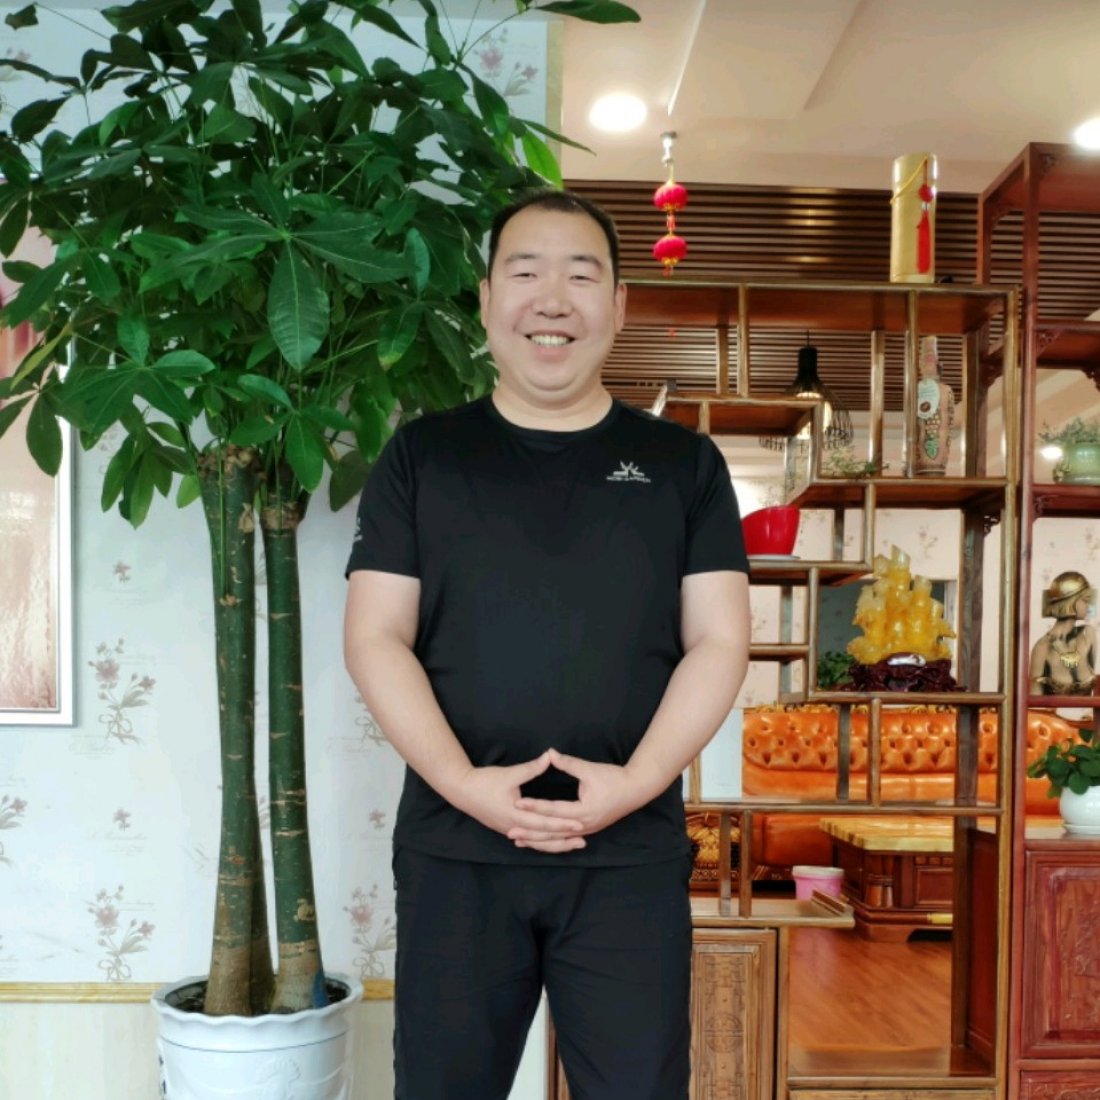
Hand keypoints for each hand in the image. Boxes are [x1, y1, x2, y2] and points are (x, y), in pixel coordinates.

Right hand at [446, 751, 586, 852]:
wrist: (462, 791)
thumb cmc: (485, 781)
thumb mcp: (509, 773)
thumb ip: (531, 768)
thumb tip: (550, 756)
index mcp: (515, 814)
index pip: (544, 822)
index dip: (562, 823)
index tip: (579, 824)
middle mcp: (513, 827)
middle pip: (543, 838)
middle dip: (563, 840)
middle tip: (583, 840)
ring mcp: (510, 830)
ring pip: (536, 842)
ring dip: (555, 844)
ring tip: (573, 844)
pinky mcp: (508, 829)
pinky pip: (529, 839)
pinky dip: (543, 842)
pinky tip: (554, 842)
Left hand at [510, 748, 649, 844]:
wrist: (636, 790)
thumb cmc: (614, 778)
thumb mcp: (590, 769)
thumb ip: (568, 763)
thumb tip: (549, 753)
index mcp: (584, 810)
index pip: (554, 809)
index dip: (535, 805)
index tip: (517, 802)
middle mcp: (584, 825)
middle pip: (553, 832)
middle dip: (531, 832)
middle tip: (510, 832)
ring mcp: (586, 830)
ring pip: (558, 840)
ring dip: (538, 841)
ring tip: (519, 840)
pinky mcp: (588, 830)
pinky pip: (565, 839)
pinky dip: (550, 841)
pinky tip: (538, 841)